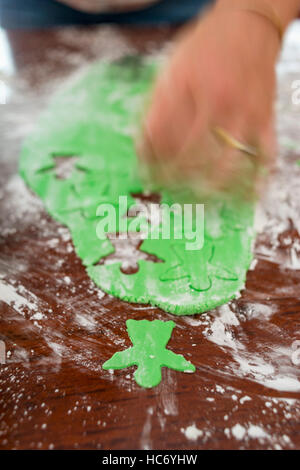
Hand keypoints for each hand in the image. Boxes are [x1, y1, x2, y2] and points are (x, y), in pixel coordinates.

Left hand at [137, 7, 280, 196]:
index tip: (145, 171)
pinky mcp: (265, 117)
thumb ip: (156, 103)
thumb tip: (144, 141)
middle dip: (174, 178)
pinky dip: (257, 178)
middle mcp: (215, 101)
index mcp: (186, 87)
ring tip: (198, 198)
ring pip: (225, 163)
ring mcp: (243, 111)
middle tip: (167, 187)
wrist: (247, 23)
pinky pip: (264, 154)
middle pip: (190, 154)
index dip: (149, 158)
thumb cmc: (205, 46)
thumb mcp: (172, 67)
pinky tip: (246, 195)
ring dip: (209, 187)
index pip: (161, 135)